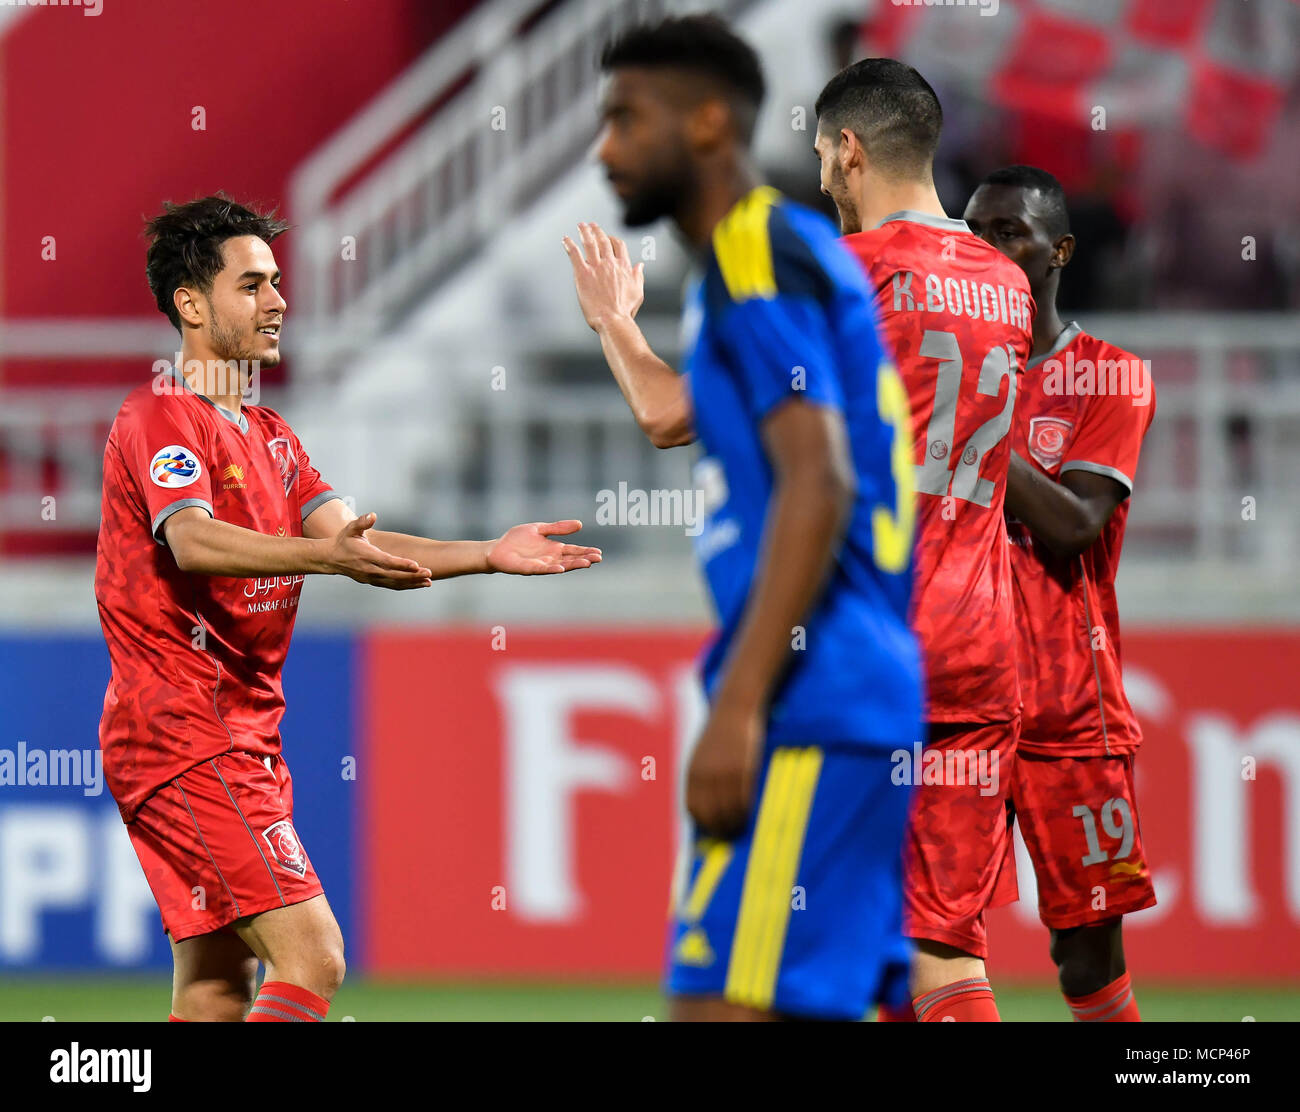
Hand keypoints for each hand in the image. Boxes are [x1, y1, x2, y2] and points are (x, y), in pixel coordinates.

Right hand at [326, 513, 432, 589]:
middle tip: (429, 573)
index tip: (416, 565)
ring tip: (428, 581)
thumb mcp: (350, 528)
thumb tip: (373, 515)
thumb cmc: (344, 541)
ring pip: (394, 583)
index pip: (387, 562)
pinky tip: (418, 584)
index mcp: (366, 556)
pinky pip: (392, 585)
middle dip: (412, 575)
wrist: (331, 559)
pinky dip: (405, 586)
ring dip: (412, 583)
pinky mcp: (374, 582)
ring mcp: (372, 578)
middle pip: (394, 575)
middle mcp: (370, 570)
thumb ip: (362, 522)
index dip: (401, 564)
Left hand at [485, 519, 601, 574]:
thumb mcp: (540, 529)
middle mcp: (550, 558)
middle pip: (570, 559)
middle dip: (584, 559)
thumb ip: (558, 527)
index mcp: (553, 548)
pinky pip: (542, 569)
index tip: (599, 553)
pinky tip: (561, 569)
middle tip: (598, 558)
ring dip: (573, 565)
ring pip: (560, 566)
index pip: (573, 550)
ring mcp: (540, 564)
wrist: (497, 549)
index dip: (586, 552)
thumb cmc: (516, 539)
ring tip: (587, 563)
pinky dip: (552, 569)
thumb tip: (580, 524)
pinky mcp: (528, 568)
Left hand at [562, 222, 643, 330]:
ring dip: (584, 232)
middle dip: (597, 231)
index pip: (619, 245)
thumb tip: (640, 265)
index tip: (607, 236)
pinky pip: (575, 254)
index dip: (612, 238)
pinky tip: (565, 239)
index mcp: (624, 267)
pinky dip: (569, 244)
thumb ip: (638, 276)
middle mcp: (610, 263)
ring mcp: (596, 267)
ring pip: (589, 243)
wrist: (613, 320)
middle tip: (591, 225)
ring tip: (581, 226)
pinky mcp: (583, 274)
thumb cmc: (625, 311)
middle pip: (603, 240)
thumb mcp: (638, 292)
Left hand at [685, 702, 763, 837]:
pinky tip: (751, 813)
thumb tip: (707, 805)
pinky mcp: (741, 767)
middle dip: (721, 829)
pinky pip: (743, 798)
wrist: (734, 706)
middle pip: (710, 814)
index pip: (693, 809)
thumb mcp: (703, 754)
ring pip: (728, 810)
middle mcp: (704, 775)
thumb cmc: (721, 732)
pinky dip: (746, 810)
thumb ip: (702, 777)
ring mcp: (723, 772)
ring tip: (743, 827)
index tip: (714, 831)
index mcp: (691, 773)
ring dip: (735, 823)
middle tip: (732, 835)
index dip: (704, 824)